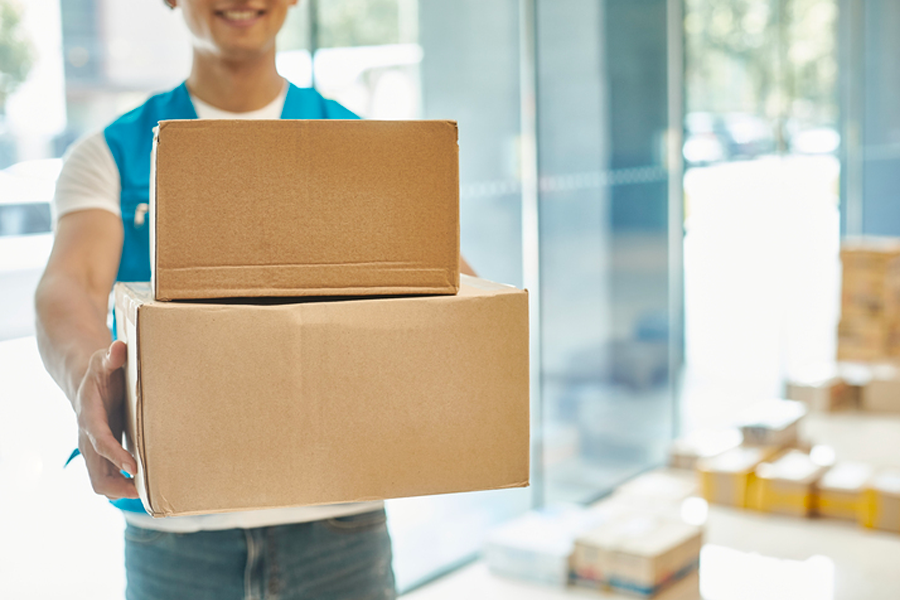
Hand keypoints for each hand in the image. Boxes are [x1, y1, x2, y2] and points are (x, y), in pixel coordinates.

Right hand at [74, 340, 138, 499]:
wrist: (87, 381)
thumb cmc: (101, 372)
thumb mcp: (104, 360)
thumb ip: (112, 356)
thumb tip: (119, 348)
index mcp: (89, 416)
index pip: (100, 442)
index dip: (116, 456)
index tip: (135, 468)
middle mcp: (88, 438)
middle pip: (96, 475)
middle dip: (118, 486)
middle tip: (145, 492)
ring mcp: (94, 448)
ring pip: (101, 482)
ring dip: (122, 491)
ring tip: (150, 495)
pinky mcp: (103, 453)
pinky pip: (109, 477)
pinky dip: (123, 485)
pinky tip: (146, 486)